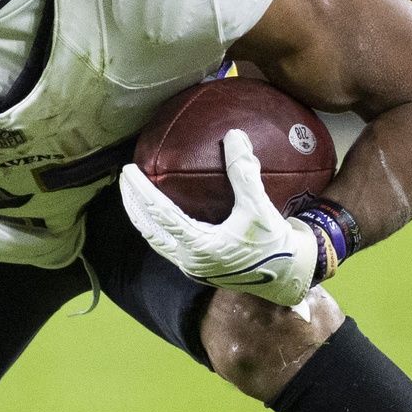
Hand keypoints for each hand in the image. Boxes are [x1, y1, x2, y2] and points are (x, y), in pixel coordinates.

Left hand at [119, 129, 319, 311]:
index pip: (160, 215)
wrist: (287, 277)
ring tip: (132, 194)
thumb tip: (234, 135)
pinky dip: (155, 225)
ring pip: (154, 239)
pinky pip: (166, 244)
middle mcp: (189, 260)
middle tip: (124, 177)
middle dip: (131, 203)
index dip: (141, 192)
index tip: (128, 171)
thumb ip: (245, 173)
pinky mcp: (196, 266)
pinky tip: (156, 211)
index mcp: (200, 247)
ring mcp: (191, 266)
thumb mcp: (259, 207)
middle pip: (148, 229)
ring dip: (140, 216)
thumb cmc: (273, 243)